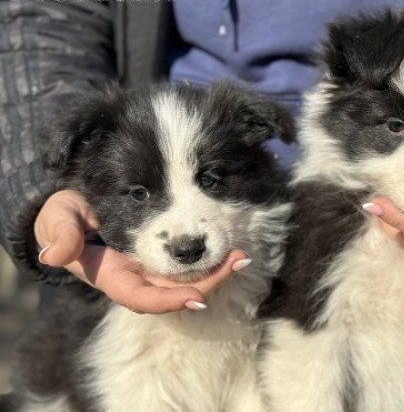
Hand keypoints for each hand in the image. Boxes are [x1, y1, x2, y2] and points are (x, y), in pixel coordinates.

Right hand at [34, 190, 249, 312]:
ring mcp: (147, 268)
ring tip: (240, 256)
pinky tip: (228, 249)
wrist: (71, 213)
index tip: (197, 299)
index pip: (140, 298)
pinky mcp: (157, 255)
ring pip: (184, 279)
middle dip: (207, 283)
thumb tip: (54, 255)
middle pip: (173, 292)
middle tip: (237, 262)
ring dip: (214, 271)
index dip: (168, 301)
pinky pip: (185, 264)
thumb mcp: (57, 217)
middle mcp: (134, 277)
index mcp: (110, 274)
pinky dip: (207, 259)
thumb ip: (59, 233)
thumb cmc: (62, 216)